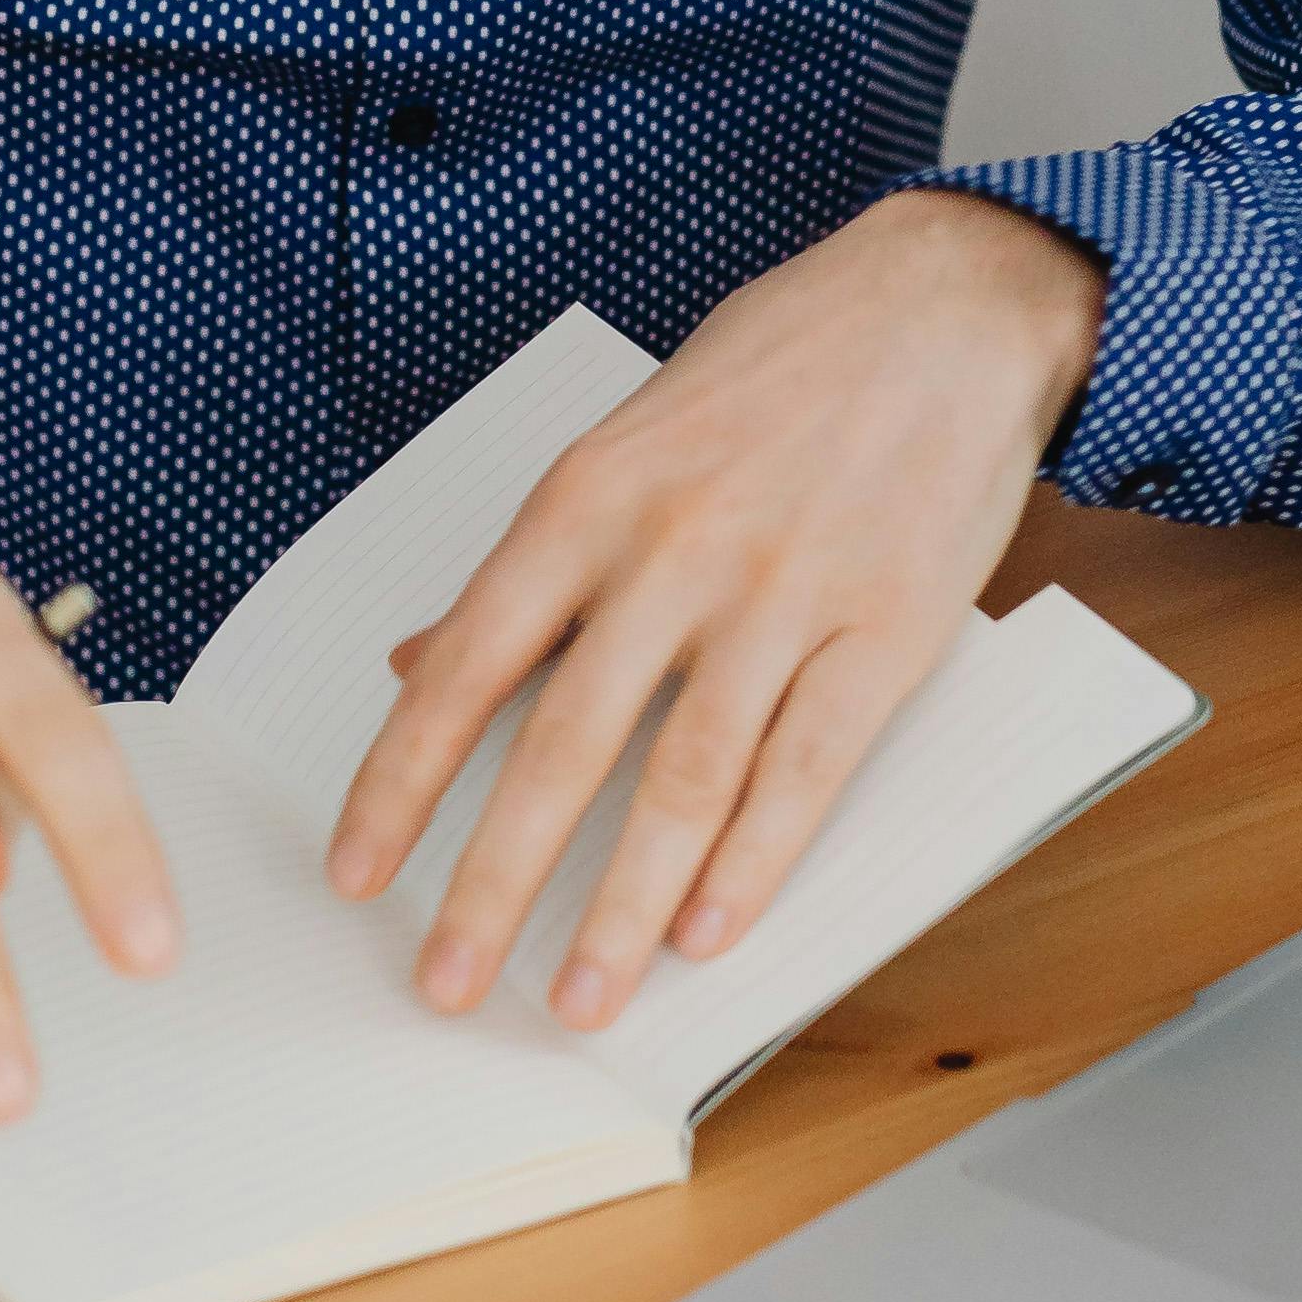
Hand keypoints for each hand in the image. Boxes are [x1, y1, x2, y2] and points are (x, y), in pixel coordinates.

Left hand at [325, 193, 1106, 1029]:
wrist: (946, 303)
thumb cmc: (780, 367)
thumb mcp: (627, 437)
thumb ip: (536, 564)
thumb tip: (419, 661)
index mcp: (588, 498)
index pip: (466, 664)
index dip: (402, 781)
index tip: (355, 872)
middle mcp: (674, 548)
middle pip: (564, 744)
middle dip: (494, 881)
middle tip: (445, 980)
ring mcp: (783, 591)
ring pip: (685, 778)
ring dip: (621, 905)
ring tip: (579, 997)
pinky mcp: (885, 627)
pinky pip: (806, 767)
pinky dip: (753, 862)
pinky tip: (707, 932)